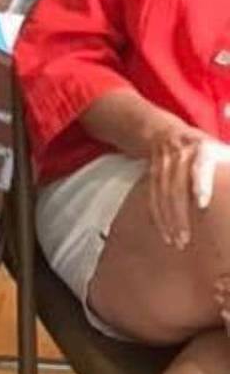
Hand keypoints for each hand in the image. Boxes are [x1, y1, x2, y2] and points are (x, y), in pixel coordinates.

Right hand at [146, 122, 229, 249]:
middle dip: (180, 215)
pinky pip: (153, 198)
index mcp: (201, 147)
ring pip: (162, 195)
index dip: (201, 182)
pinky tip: (165, 234)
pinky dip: (158, 217)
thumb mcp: (221, 150)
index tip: (202, 203)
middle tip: (186, 238)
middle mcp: (179, 154)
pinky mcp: (152, 174)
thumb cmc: (204, 148)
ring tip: (177, 242)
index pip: (199, 165)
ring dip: (168, 221)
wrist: (165, 131)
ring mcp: (162, 164)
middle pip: (176, 186)